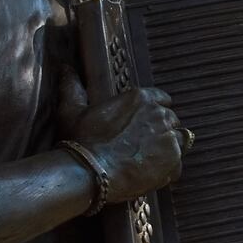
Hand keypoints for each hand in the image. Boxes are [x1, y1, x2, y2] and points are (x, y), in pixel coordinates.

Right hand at [58, 65, 186, 203]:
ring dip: (166, 148)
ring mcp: (169, 139)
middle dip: (159, 130)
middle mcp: (160, 115)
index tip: (143, 123)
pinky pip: (177, 165)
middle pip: (170, 120)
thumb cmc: (82, 140)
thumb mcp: (72, 110)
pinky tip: (149, 173)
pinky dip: (167, 169)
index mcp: (142, 98)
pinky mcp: (173, 162)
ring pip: (177, 141)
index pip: (162, 99)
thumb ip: (73, 87)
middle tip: (141, 144)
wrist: (90, 173)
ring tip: (147, 159)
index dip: (153, 111)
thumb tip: (65, 69)